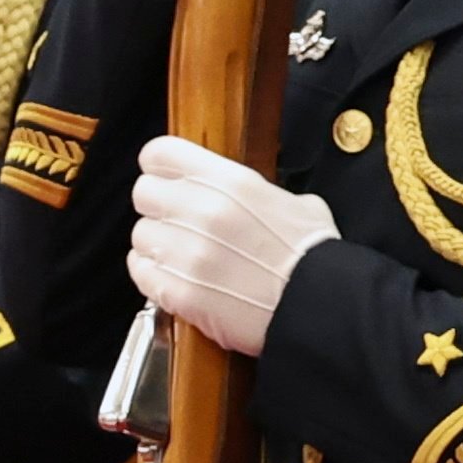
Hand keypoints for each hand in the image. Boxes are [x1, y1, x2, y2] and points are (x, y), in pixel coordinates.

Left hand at [126, 134, 338, 355]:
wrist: (322, 309)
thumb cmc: (314, 258)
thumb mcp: (294, 204)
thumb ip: (249, 191)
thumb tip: (226, 189)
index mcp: (230, 182)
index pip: (159, 154)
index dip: (160, 166)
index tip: (167, 177)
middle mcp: (203, 212)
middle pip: (143, 193)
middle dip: (158, 207)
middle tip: (178, 223)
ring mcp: (188, 254)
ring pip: (141, 235)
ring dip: (157, 245)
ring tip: (183, 257)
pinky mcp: (179, 292)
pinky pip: (142, 272)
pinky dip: (154, 275)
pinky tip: (177, 278)